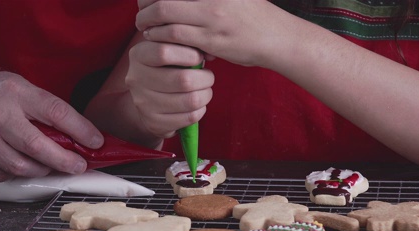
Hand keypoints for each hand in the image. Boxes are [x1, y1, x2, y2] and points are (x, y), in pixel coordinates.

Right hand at [0, 69, 103, 180]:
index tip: (96, 142)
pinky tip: (20, 164)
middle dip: (64, 161)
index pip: (56, 113)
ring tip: (49, 165)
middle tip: (78, 166)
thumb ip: (47, 109)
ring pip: (19, 167)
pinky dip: (15, 174)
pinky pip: (0, 174)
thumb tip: (81, 135)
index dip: (81, 130)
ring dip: (41, 171)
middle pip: (37, 147)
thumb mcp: (22, 87)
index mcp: (16, 92)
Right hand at [125, 39, 213, 138]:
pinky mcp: (154, 122)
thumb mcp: (169, 51)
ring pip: (190, 100)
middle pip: (183, 80)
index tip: (199, 57)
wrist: (148, 101)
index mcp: (138, 55)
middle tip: (208, 77)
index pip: (164, 52)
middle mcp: (136, 79)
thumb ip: (184, 44)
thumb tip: (208, 52)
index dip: (189, 54)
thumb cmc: (166, 68)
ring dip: (206, 95)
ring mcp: (143, 103)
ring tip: (205, 90)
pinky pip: (189, 117)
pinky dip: (200, 110)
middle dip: (205, 78)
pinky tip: (198, 105)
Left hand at [136, 0, 290, 67]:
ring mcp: (211, 16)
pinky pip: (176, 35)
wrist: (277, 38)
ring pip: (165, 14)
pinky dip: (161, 36)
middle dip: (146, 4)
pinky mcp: (211, 39)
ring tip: (145, 26)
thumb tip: (180, 1)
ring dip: (149, 21)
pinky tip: (157, 37)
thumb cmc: (253, 14)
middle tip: (141, 12)